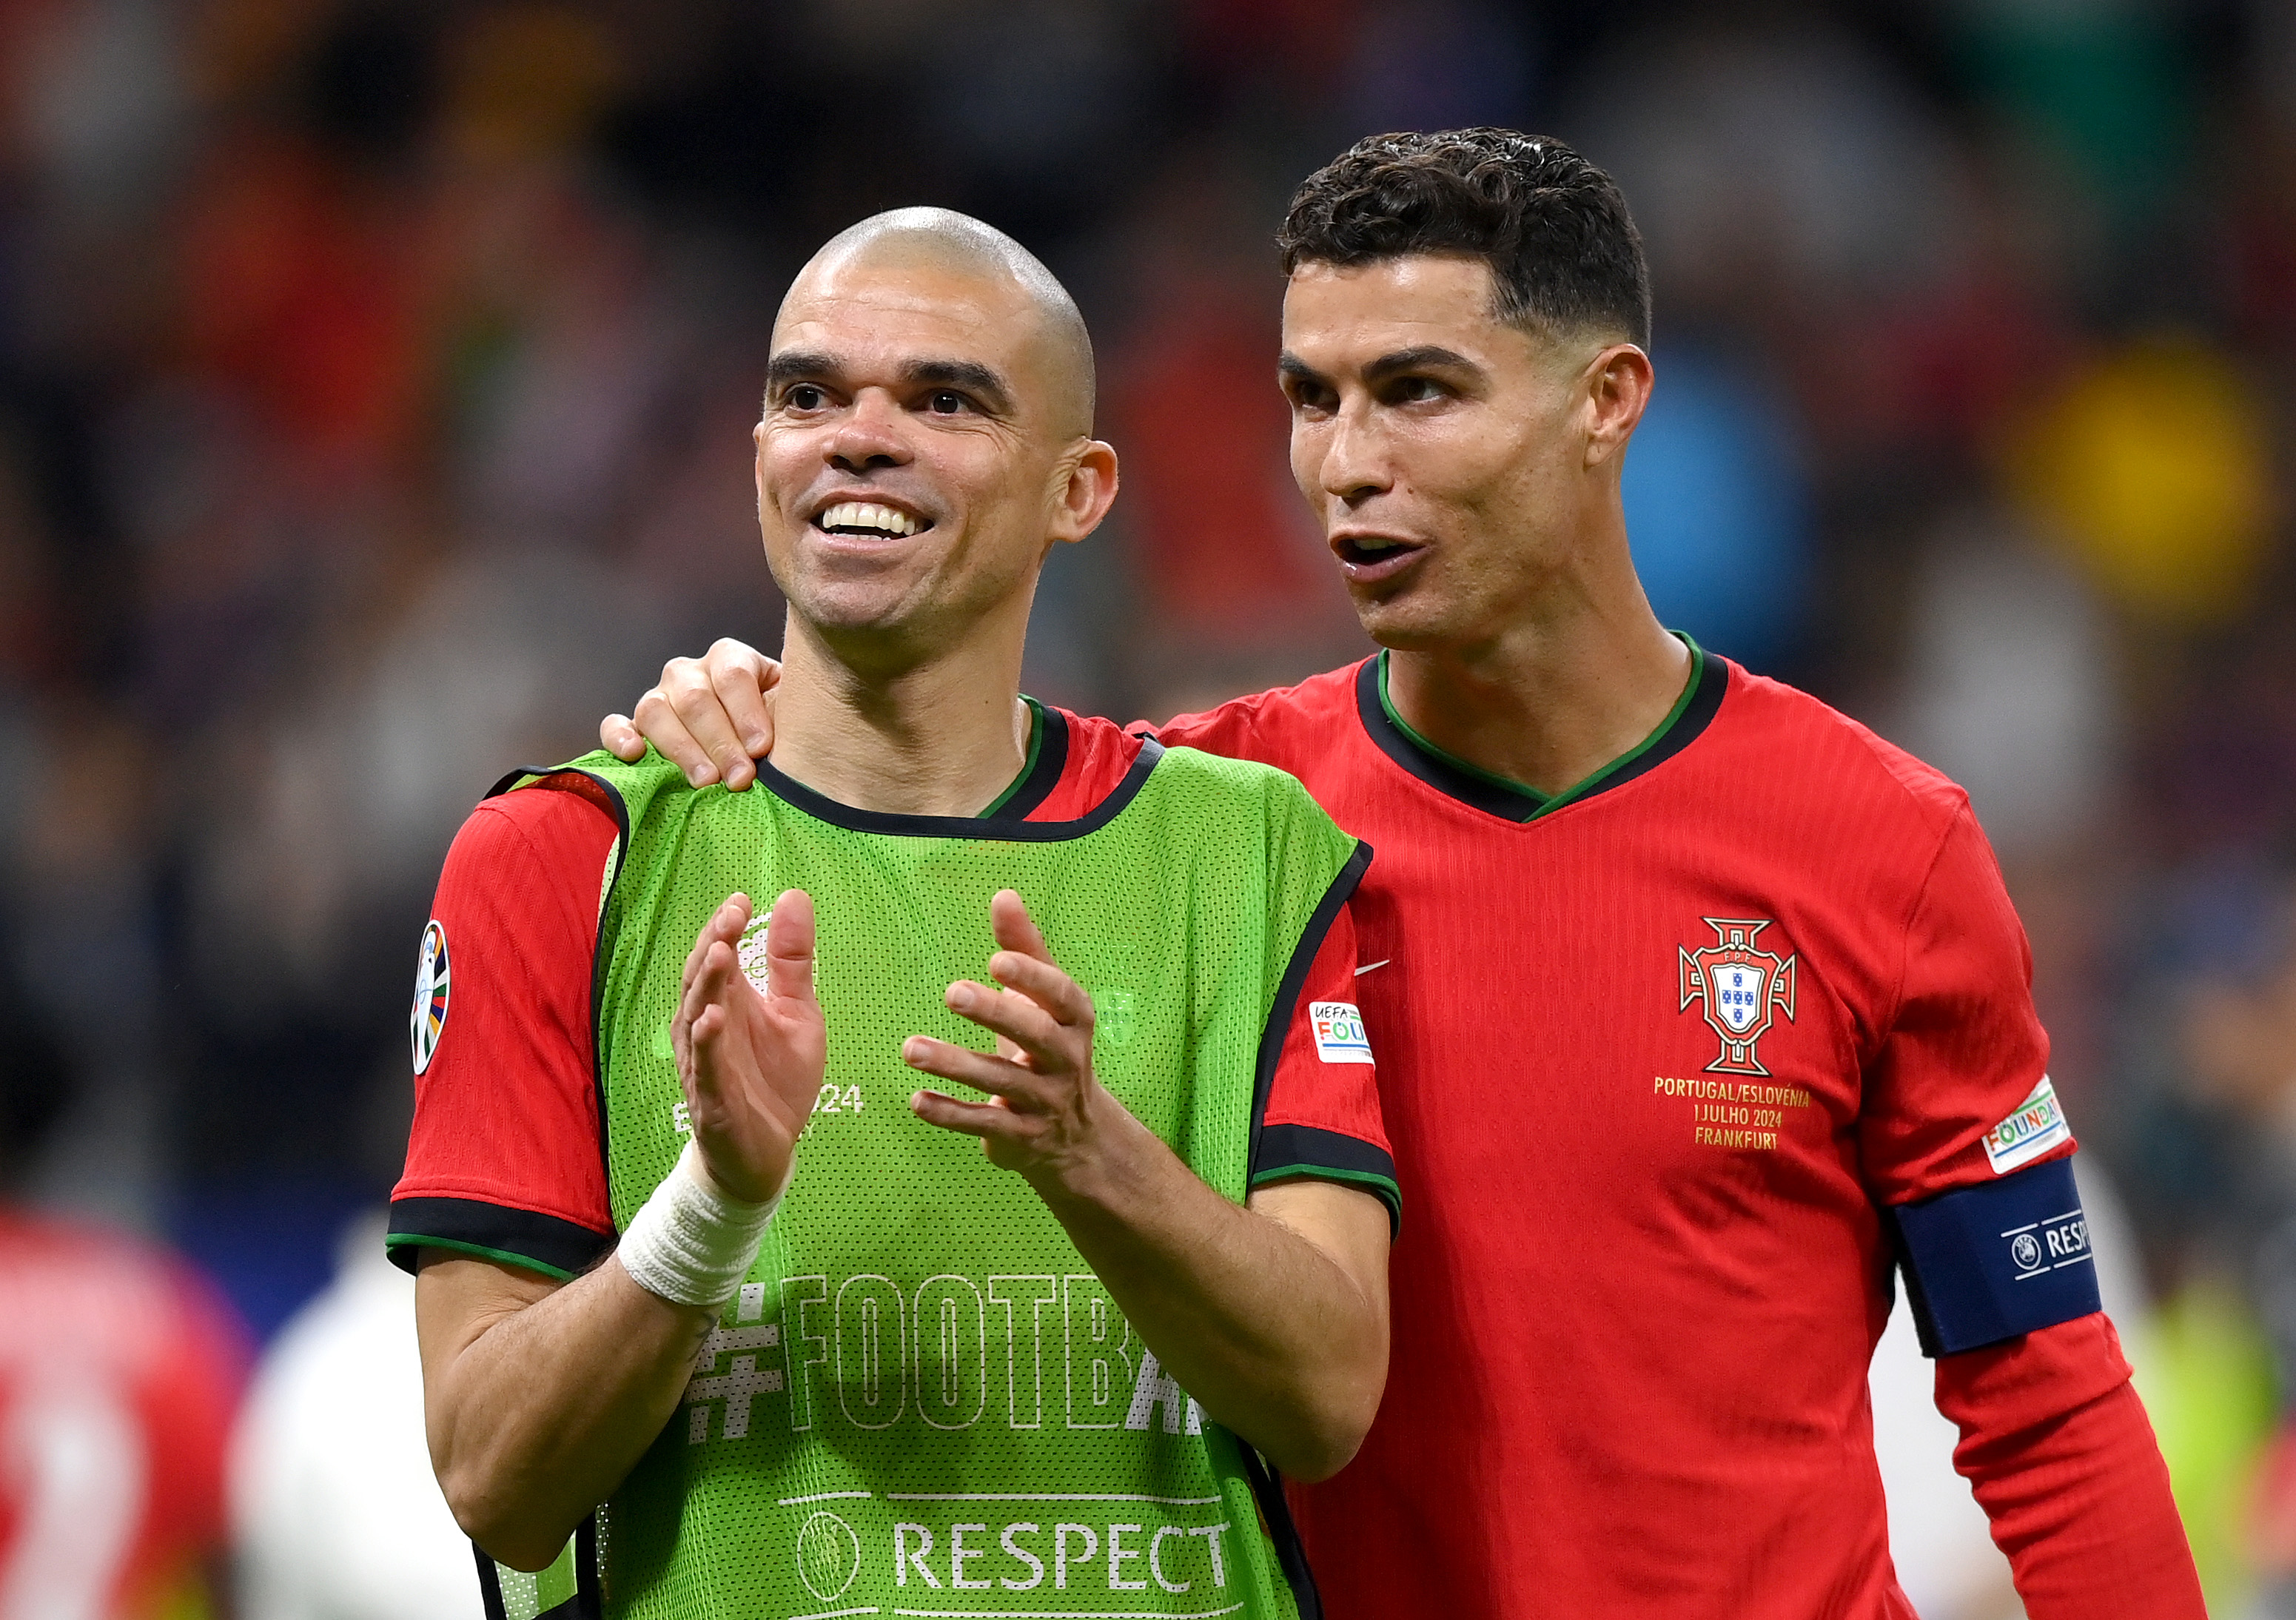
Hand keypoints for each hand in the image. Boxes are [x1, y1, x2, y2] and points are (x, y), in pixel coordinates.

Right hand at [601, 639, 781, 789]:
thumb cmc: (781, 731)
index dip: (746, 711)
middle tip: (740, 778)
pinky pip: (616, 723)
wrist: (763, 750)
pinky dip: (620, 737)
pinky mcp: (636, 725)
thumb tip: (783, 734)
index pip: (733, 673)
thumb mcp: (791, 714)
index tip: (762, 748)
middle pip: (696, 697)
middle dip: (720, 741)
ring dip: (683, 749)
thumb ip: (789, 714)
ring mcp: (660, 697)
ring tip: (707, 782)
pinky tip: (635, 754)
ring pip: (656, 710)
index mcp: (731, 658)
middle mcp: (691, 672)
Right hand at [671, 891, 824, 1202]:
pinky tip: (713, 1019)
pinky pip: (705, 1067)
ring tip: (719, 954)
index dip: (725, 928)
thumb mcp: (796, 1013)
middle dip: (714, 945)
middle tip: (732, 916)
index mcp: (730, 1002)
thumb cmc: (775, 1080)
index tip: (743, 900)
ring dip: (706, 986)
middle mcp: (709, 1027)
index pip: (719, 957)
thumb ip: (792, 962)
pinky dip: (707, 1043)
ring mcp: (706, 1063)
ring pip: (696, 1018)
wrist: (766, 1154)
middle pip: (702, 980)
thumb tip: (793, 896)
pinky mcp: (712, 1099)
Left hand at [903, 890, 1150, 1197]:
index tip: (997, 959)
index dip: (1033, 978)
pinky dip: (951, 1115)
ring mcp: (1045, 1102)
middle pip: (1036, 1036)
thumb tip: (1004, 895)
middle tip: (952, 992)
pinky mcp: (1020, 1137)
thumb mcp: (1046, 1001)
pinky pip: (985, 1125)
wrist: (1078, 1136)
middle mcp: (1066, 1061)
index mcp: (1075, 1020)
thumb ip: (1025, 949)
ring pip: (1002, 1082)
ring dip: (956, 1064)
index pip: (1063, 996)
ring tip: (910, 1048)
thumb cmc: (1051, 1047)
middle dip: (996, 1014)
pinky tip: (917, 1100)